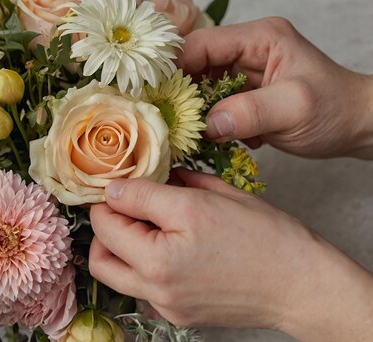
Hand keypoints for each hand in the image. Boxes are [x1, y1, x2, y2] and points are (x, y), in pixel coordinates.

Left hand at [89, 169, 372, 341]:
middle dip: (104, 224)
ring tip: (141, 228)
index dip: (111, 193)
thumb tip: (130, 181)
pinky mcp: (175, 315)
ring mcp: (164, 304)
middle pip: (99, 252)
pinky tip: (165, 250)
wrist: (300, 285)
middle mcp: (156, 282)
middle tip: (123, 205)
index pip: (110, 214)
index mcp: (162, 249)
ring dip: (114, 249)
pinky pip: (138, 289)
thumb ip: (161, 187)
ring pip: (112, 276)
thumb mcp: (211, 195)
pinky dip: (139, 267)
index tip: (120, 182)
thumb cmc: (266, 236)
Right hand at [177, 17, 372, 158]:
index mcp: (258, 39)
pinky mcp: (242, 95)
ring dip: (192, 111)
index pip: (200, 45)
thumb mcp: (295, 108)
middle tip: (166, 120)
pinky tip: (213, 137)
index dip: (174, 69)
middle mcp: (246, 51)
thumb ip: (250, 112)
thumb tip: (208, 125)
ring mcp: (243, 73)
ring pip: (198, 87)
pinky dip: (207, 122)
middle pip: (193, 65)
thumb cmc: (335, 109)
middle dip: (178, 93)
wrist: (355, 126)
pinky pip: (211, 105)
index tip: (154, 97)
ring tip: (189, 133)